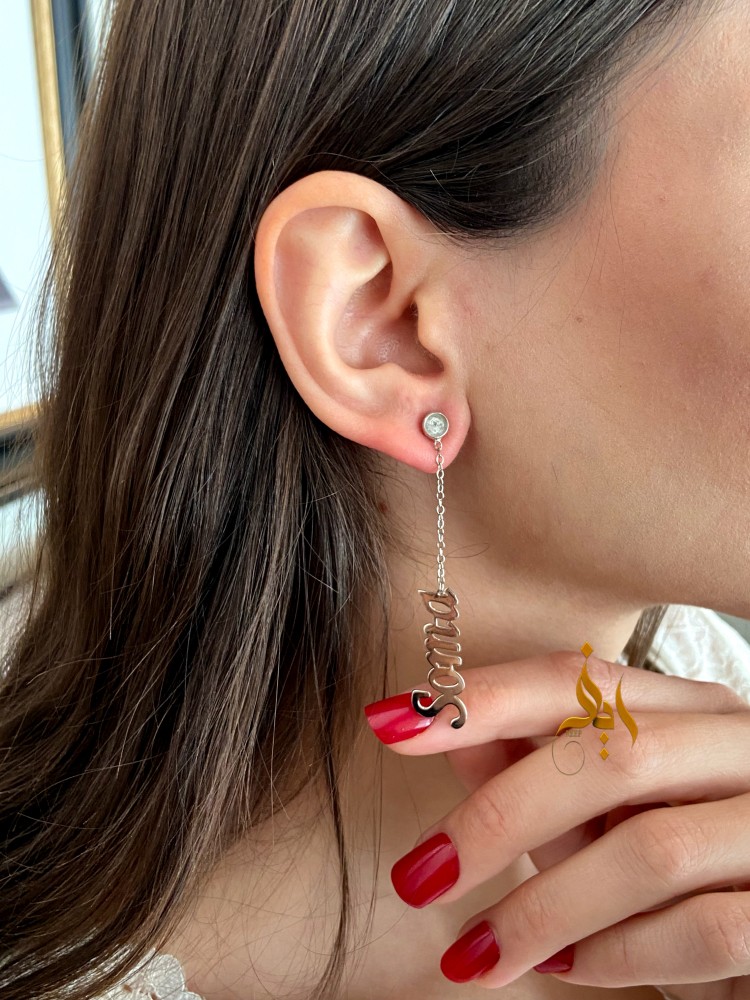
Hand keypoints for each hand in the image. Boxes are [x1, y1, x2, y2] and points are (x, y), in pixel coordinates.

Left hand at [363, 650, 749, 995]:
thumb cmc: (692, 864)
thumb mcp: (610, 814)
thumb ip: (541, 771)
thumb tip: (449, 736)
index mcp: (692, 711)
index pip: (580, 680)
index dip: (483, 698)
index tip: (391, 721)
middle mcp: (741, 746)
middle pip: (610, 754)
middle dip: (500, 815)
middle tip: (421, 874)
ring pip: (650, 851)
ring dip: (541, 907)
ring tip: (472, 953)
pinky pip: (701, 930)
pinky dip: (617, 956)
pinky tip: (562, 969)